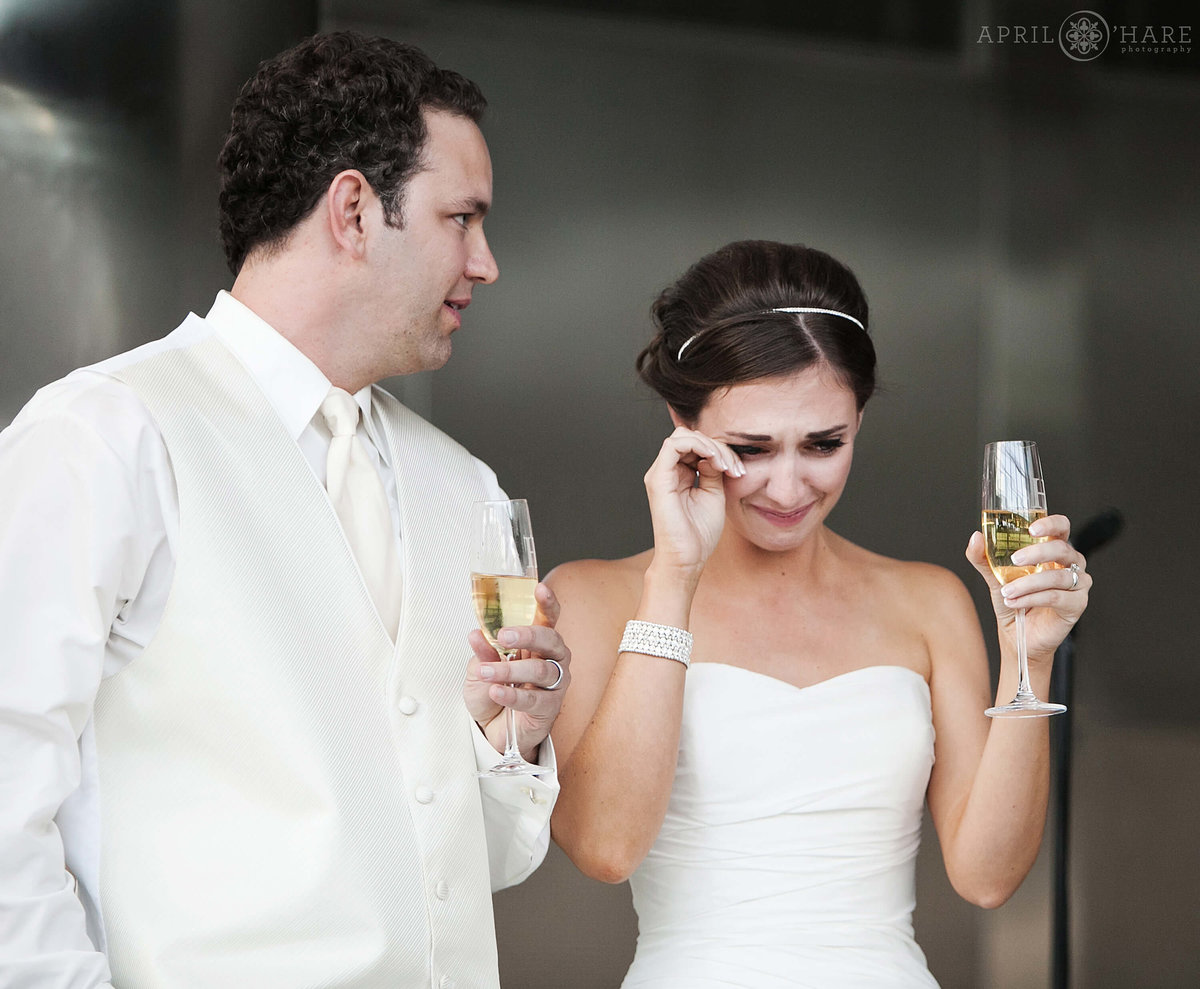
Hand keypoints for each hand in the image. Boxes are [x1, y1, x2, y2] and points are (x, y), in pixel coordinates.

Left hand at [464, 582, 571, 760]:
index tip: (540, 589)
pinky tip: (496, 692)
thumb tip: (476, 633)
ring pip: (541, 671)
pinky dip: (512, 696)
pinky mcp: (549, 709)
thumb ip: (483, 651)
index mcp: (537, 643)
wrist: (492, 730)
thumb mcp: (480, 667)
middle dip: (528, 635)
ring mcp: (554, 685)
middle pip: (551, 640)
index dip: (547, 603)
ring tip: (487, 672)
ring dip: (510, 670)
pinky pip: (535, 700)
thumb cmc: (492, 692)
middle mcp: (551, 660)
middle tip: (504, 636)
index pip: (548, 618)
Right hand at [645, 426, 744, 577]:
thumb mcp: (713, 494)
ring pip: (682, 436)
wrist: (688, 559)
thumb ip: (712, 471)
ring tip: (726, 466)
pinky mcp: (658, 479)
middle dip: (717, 447)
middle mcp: (665, 472)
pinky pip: (674, 445)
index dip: (719, 451)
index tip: (738, 470)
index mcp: (677, 475)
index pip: (695, 446)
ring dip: (710, 446)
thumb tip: (714, 454)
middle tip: (734, 468)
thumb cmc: (699, 533)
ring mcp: (659, 474)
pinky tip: (715, 462)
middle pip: (690, 438)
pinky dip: (698, 446)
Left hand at [965, 513, 1091, 658]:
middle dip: (1037, 553)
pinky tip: (1015, 602)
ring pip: (1058, 576)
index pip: (1061, 527)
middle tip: (1015, 560)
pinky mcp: (1077, 605)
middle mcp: (1070, 564)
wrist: (1017, 635)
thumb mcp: (994, 577)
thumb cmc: (1012, 601)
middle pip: (1062, 549)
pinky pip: (1057, 597)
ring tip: (1006, 591)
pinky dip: (1032, 598)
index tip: (1032, 529)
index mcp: (1053, 551)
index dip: (1051, 523)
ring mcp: (1078, 584)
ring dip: (1028, 583)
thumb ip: (983, 557)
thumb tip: (976, 537)